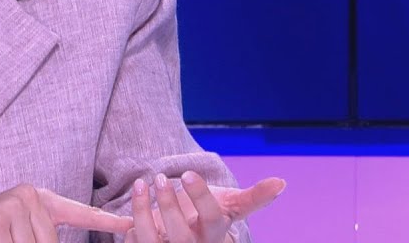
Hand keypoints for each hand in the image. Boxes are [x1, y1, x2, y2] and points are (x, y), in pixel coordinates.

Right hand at [0, 184, 133, 242]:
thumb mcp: (23, 225)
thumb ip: (45, 232)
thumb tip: (67, 238)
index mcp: (39, 198)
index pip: (79, 212)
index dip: (106, 221)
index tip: (131, 224)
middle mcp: (26, 196)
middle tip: (18, 238)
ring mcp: (9, 208)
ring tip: (4, 238)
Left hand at [128, 172, 284, 242]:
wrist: (189, 239)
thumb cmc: (207, 219)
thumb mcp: (230, 207)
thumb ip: (253, 197)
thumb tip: (281, 182)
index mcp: (214, 234)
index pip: (211, 217)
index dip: (200, 196)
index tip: (188, 173)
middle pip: (180, 234)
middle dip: (168, 205)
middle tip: (160, 177)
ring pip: (151, 242)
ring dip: (141, 213)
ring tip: (141, 186)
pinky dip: (127, 231)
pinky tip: (126, 216)